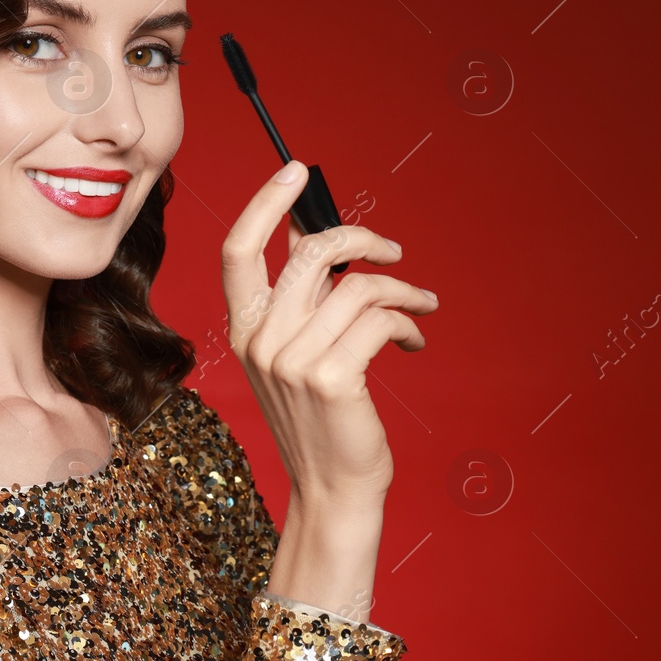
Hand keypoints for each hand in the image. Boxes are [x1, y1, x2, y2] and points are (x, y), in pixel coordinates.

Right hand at [221, 160, 438, 506]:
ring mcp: (293, 359)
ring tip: (422, 305)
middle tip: (393, 250)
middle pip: (311, 251)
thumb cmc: (322, 422)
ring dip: (403, 289)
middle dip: (362, 237)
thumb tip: (328, 243)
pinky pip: (381, 318)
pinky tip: (414, 341)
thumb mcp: (294, 359)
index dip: (265, 202)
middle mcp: (261, 340)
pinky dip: (408, 322)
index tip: (296, 170)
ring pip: (359, 285)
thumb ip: (302, 306)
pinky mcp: (332, 376)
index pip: (238, 249)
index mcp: (245, 329)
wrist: (333, 489)